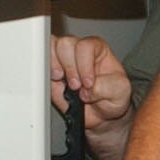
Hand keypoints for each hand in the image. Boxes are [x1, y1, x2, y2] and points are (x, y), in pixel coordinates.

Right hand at [51, 35, 135, 159]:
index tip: (88, 83)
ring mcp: (61, 61)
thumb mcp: (120, 91)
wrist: (101, 115)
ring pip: (50, 50)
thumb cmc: (112, 97)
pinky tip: (55, 86)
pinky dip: (44, 76)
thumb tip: (87, 89)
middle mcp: (77, 51)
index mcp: (97, 49)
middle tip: (75, 86)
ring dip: (54, 68)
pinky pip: (39, 66)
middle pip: (65, 44)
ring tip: (63, 83)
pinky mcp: (49, 73)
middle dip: (69, 67)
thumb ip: (106, 86)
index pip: (85, 46)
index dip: (84, 65)